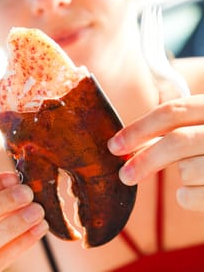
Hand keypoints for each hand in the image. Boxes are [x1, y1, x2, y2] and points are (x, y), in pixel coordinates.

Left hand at [108, 95, 203, 211]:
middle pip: (178, 142)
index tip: (114, 145)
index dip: (139, 128)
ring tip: (198, 173)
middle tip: (123, 175)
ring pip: (187, 172)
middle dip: (145, 159)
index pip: (174, 111)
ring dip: (181, 177)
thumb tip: (127, 143)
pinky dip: (190, 197)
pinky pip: (193, 197)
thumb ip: (181, 123)